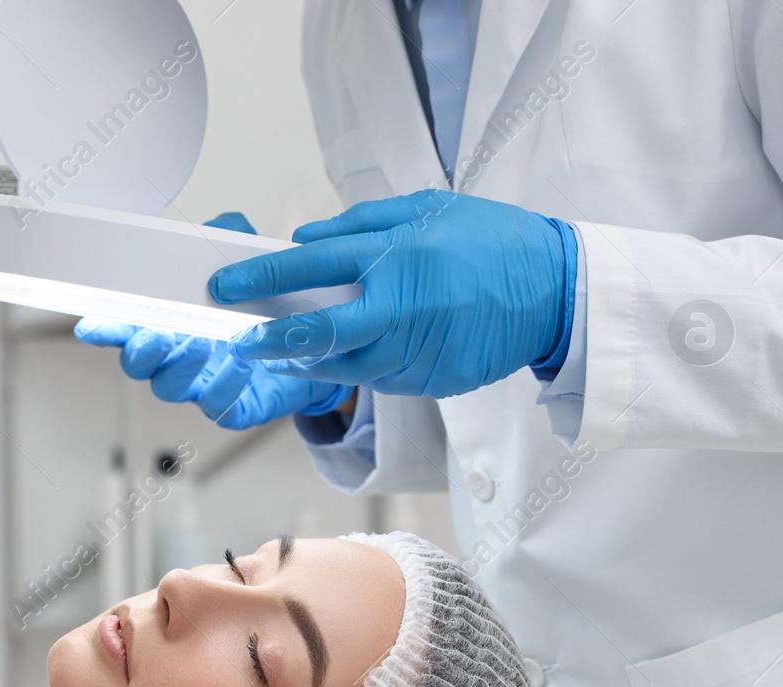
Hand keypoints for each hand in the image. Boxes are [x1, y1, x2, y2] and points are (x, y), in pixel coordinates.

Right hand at [73, 211, 349, 429]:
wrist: (317, 344)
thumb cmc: (269, 305)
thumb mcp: (252, 262)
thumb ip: (230, 239)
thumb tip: (221, 226)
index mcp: (169, 320)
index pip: (127, 325)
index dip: (107, 328)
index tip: (93, 327)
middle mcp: (176, 356)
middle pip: (138, 363)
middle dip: (141, 351)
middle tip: (158, 335)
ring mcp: (200, 384)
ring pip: (170, 387)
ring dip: (180, 366)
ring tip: (203, 344)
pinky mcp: (233, 407)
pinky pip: (219, 405)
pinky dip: (225, 385)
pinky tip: (242, 364)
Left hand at [208, 191, 576, 397]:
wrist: (555, 291)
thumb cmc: (491, 242)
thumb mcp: (428, 209)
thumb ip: (361, 224)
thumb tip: (306, 237)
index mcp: (394, 255)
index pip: (312, 266)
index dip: (263, 279)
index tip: (227, 287)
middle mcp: (399, 307)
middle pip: (318, 331)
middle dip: (271, 338)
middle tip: (241, 341)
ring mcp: (415, 351)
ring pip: (344, 366)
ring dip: (311, 360)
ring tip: (289, 349)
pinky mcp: (429, 381)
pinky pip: (379, 379)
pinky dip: (359, 368)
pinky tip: (352, 356)